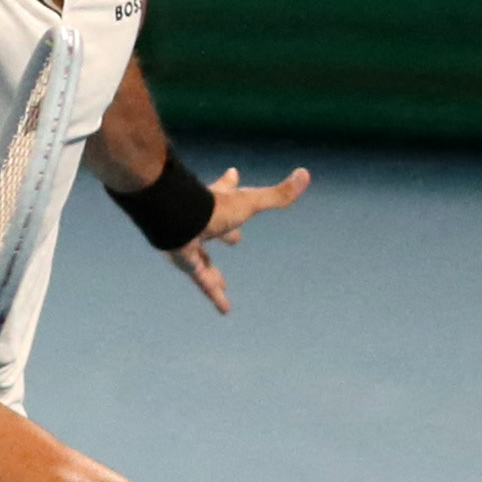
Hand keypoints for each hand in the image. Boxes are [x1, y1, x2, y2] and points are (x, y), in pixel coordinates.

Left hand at [161, 164, 311, 313]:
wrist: (175, 220)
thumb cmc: (213, 208)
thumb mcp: (250, 202)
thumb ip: (277, 194)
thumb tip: (305, 174)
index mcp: (217, 202)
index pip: (227, 188)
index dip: (230, 181)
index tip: (233, 172)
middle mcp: (201, 220)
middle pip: (215, 226)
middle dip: (225, 233)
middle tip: (235, 240)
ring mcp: (190, 240)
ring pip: (204, 258)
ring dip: (214, 271)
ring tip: (222, 285)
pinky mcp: (184, 261)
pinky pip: (201, 280)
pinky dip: (213, 294)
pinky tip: (225, 309)